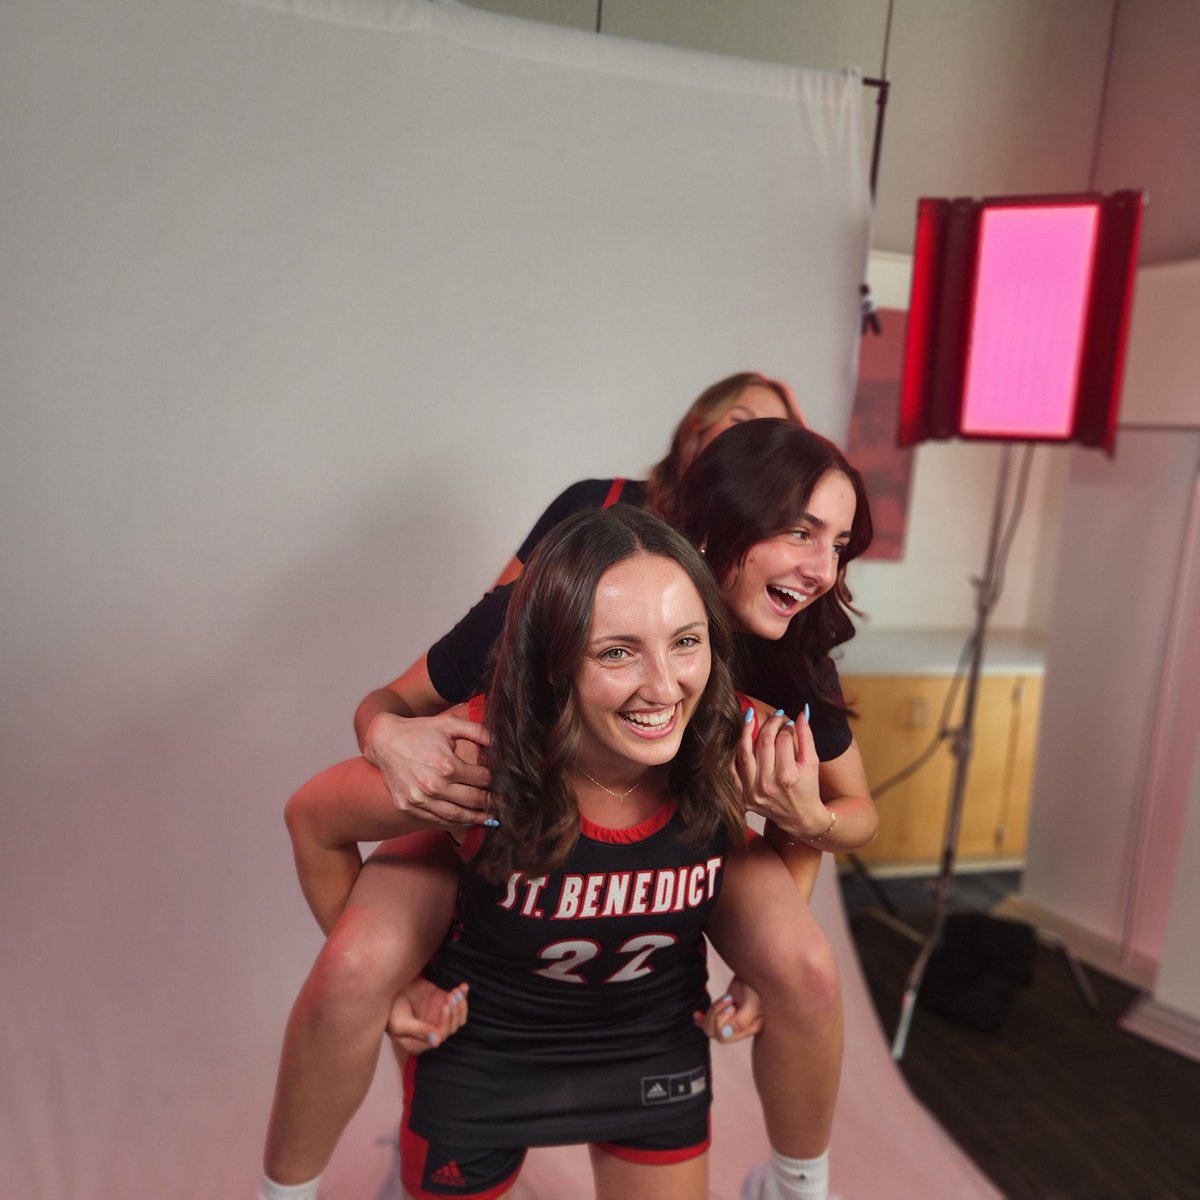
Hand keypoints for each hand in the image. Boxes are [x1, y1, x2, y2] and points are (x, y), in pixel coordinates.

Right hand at [364, 710, 492, 826]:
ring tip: (488, 818)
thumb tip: (498, 741)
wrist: (384, 740)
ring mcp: (419, 799)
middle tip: (503, 805)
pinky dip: (451, 821)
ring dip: (475, 818)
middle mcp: (433, 786)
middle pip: (472, 800)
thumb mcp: (449, 724)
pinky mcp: (407, 806)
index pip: (481, 779)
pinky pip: (435, 819)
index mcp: (447, 766)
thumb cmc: (418, 731)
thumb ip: (476, 730)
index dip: (495, 781)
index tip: (503, 784)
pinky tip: (463, 819)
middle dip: (491, 802)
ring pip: (455, 815)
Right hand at [386, 979, 468, 1055]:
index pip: (440, 1036)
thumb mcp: (400, 1023)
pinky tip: (463, 987)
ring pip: (458, 1018)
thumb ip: (418, 1030)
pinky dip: (462, 995)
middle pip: (452, 1027)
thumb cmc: (391, 1010)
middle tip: (451, 997)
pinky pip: (457, 1003)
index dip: (446, 1022)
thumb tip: (437, 1041)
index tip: (445, 1006)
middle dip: (455, 1012)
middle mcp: (432, 1032)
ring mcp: (438, 1017)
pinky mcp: (442, 1003)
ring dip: (460, 1005)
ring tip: (456, 992)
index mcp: (421, 1042)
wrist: (391, 990)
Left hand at [694, 976, 762, 1043]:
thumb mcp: (753, 1003)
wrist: (757, 968)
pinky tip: (697, 1014)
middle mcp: (740, 1027)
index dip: (722, 1022)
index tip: (732, 1006)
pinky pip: (708, 1021)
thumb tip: (725, 1033)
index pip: (724, 1037)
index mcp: (749, 1029)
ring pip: (710, 1027)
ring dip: (712, 1011)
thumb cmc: (760, 985)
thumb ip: (742, 1021)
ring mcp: (731, 1019)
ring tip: (726, 998)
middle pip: (715, 1033)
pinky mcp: (724, 1010)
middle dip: (716, 1016)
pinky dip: (701, 1019)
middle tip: (729, 1000)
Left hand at [736, 707, 828, 841]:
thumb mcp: (812, 762)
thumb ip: (807, 736)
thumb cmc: (808, 788)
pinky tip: (740, 740)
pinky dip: (734, 753)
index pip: (783, 740)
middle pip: (763, 743)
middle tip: (775, 717)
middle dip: (769, 725)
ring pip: (744, 753)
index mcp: (788, 777)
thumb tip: (802, 712)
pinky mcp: (743, 797)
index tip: (789, 723)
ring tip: (750, 718)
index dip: (786, 727)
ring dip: (746, 732)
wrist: (800, 817)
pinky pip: (732, 770)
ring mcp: (752, 792)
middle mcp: (767, 785)